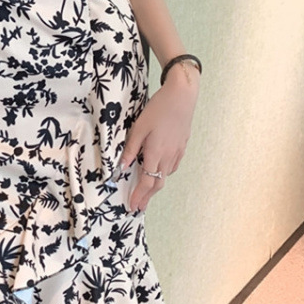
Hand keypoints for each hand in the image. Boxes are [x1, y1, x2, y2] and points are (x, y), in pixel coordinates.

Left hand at [117, 63, 199, 213]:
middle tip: (139, 207)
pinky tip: (160, 172)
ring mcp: (177, 152)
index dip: (139, 196)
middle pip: (157, 183)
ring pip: (166, 175)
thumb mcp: (139, 127)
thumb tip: (121, 168)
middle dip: (147, 197)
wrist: (182, 96)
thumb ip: (130, 149)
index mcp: (156, 153)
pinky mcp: (182, 146)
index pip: (147, 182)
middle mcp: (168, 157)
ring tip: (147, 193)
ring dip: (156, 186)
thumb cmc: (158, 109)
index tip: (132, 206)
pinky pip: (173, 166)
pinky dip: (164, 174)